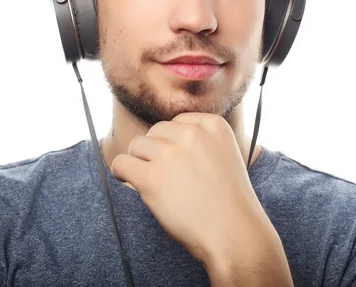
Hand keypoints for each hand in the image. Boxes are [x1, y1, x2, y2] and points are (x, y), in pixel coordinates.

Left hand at [110, 112, 265, 263]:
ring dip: (139, 161)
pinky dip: (121, 171)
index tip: (178, 162)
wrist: (233, 233)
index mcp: (213, 125)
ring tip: (148, 180)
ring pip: (136, 145)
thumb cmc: (229, 202)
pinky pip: (122, 163)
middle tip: (164, 175)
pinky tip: (126, 179)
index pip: (178, 122)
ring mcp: (171, 153)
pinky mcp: (152, 176)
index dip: (173, 142)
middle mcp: (191, 134)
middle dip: (155, 151)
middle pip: (156, 131)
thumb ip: (201, 142)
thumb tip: (165, 141)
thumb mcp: (225, 155)